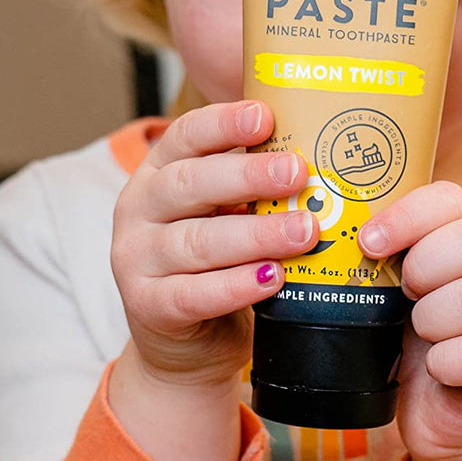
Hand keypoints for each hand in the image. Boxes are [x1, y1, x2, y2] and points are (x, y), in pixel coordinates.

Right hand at [110, 100, 316, 389]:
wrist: (184, 343)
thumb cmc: (216, 264)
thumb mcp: (227, 213)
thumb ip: (255, 186)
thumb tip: (325, 153)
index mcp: (158, 172)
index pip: (186, 136)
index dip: (224, 124)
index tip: (266, 117)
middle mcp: (139, 208)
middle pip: (191, 184)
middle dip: (248, 176)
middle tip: (298, 172)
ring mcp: (136, 258)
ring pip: (196, 242)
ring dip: (255, 235)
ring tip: (304, 231)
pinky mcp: (148, 306)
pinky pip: (194, 294)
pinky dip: (236, 286)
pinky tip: (273, 278)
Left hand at [358, 182, 461, 460]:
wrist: (447, 425)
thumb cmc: (413, 352)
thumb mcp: (391, 300)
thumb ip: (374, 263)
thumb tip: (314, 233)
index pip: (452, 199)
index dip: (408, 214)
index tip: (368, 241)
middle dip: (427, 264)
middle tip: (402, 293)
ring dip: (435, 316)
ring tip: (418, 334)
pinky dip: (449, 362)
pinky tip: (436, 368)